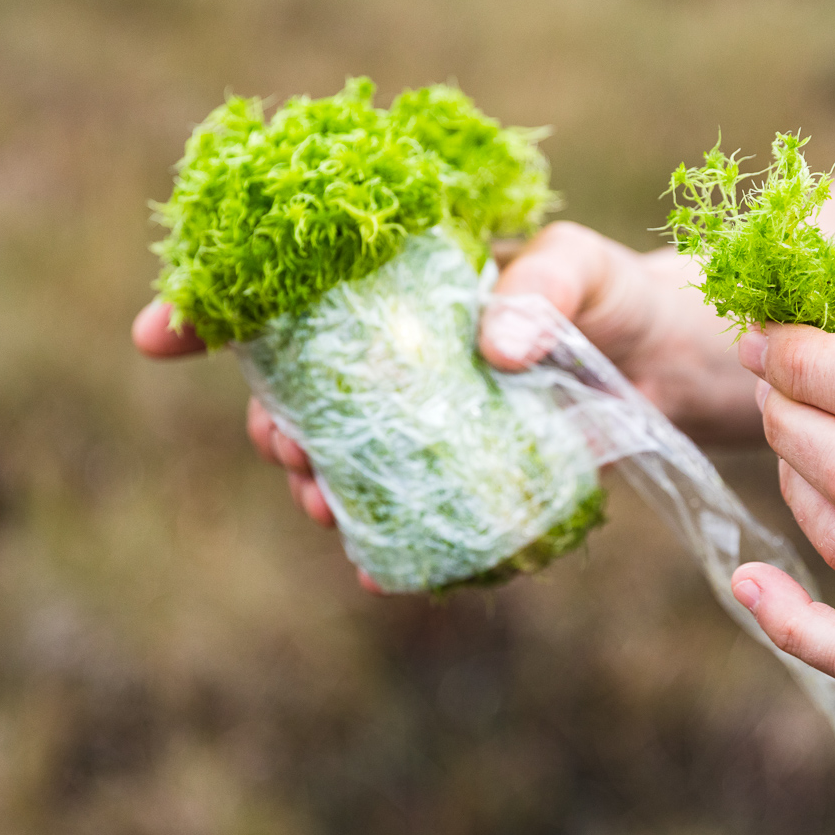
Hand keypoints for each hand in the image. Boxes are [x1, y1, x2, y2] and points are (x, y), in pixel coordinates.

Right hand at [132, 221, 758, 593]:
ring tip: (320, 507)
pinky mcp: (466, 476)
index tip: (155, 335)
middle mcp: (398, 355)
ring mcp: (428, 421)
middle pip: (296, 389)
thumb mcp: (582, 268)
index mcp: (401, 285)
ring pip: (340, 456)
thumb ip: (540, 290)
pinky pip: (407, 512)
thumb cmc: (620, 295)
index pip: (290, 290)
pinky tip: (378, 566)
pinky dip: (385, 541)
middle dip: (268, 423)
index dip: (212, 310)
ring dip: (313, 485)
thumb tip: (494, 346)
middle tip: (286, 448)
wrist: (680, 365)